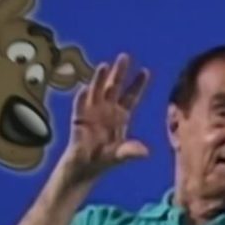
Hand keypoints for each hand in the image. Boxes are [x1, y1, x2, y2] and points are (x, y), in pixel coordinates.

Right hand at [61, 52, 149, 182]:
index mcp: (121, 116)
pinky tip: (85, 89)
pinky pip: (80, 107)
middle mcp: (107, 110)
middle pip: (114, 87)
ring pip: (97, 91)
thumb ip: (131, 152)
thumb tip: (145, 153)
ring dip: (99, 79)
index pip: (131, 96)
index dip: (137, 84)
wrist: (85, 167)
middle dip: (119, 73)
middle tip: (125, 57)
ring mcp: (92, 112)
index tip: (145, 71)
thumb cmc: (104, 159)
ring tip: (104, 66)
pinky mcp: (78, 119)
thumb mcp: (120, 155)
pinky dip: (82, 98)